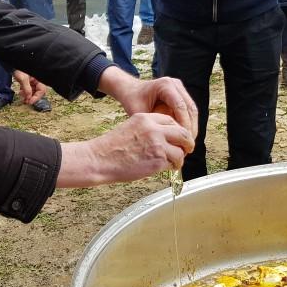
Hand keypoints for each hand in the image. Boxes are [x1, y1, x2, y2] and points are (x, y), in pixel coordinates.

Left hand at [13, 70, 47, 104]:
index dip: (36, 97)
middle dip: (32, 97)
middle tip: (26, 102)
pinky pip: (28, 89)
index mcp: (39, 78)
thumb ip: (27, 89)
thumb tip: (28, 98)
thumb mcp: (23, 79)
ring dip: (28, 95)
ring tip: (22, 97)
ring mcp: (33, 80)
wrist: (12, 63)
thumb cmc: (19, 68)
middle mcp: (37, 80)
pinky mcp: (28, 81)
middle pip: (38, 91)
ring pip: (33, 91)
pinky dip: (25, 92)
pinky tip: (21, 93)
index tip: (30, 102)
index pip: (41, 90)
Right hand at [56, 113, 194, 186]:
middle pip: (182, 133)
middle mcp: (153, 128)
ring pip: (180, 150)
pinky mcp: (158, 159)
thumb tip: (165, 139)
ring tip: (173, 163)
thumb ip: (148, 130)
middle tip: (187, 149)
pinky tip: (165, 168)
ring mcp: (157, 143)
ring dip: (179, 158)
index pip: (171, 121)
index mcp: (145, 118)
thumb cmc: (111, 148)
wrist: (100, 159)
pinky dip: (172, 167)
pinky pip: (173, 163)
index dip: (177, 131)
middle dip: (187, 143)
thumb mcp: (130, 128)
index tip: (178, 138)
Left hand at [97, 65, 197, 138]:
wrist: (130, 90)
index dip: (183, 125)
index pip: (180, 107)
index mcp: (165, 85)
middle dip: (190, 128)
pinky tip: (185, 137)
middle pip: (190, 108)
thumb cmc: (132, 101)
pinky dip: (189, 124)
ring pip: (192, 110)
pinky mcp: (182, 94)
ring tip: (188, 143)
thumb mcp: (139, 113)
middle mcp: (175, 84)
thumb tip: (167, 140)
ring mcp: (180, 88)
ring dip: (192, 127)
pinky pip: (189, 111)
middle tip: (188, 146)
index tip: (182, 141)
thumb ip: (152, 124)